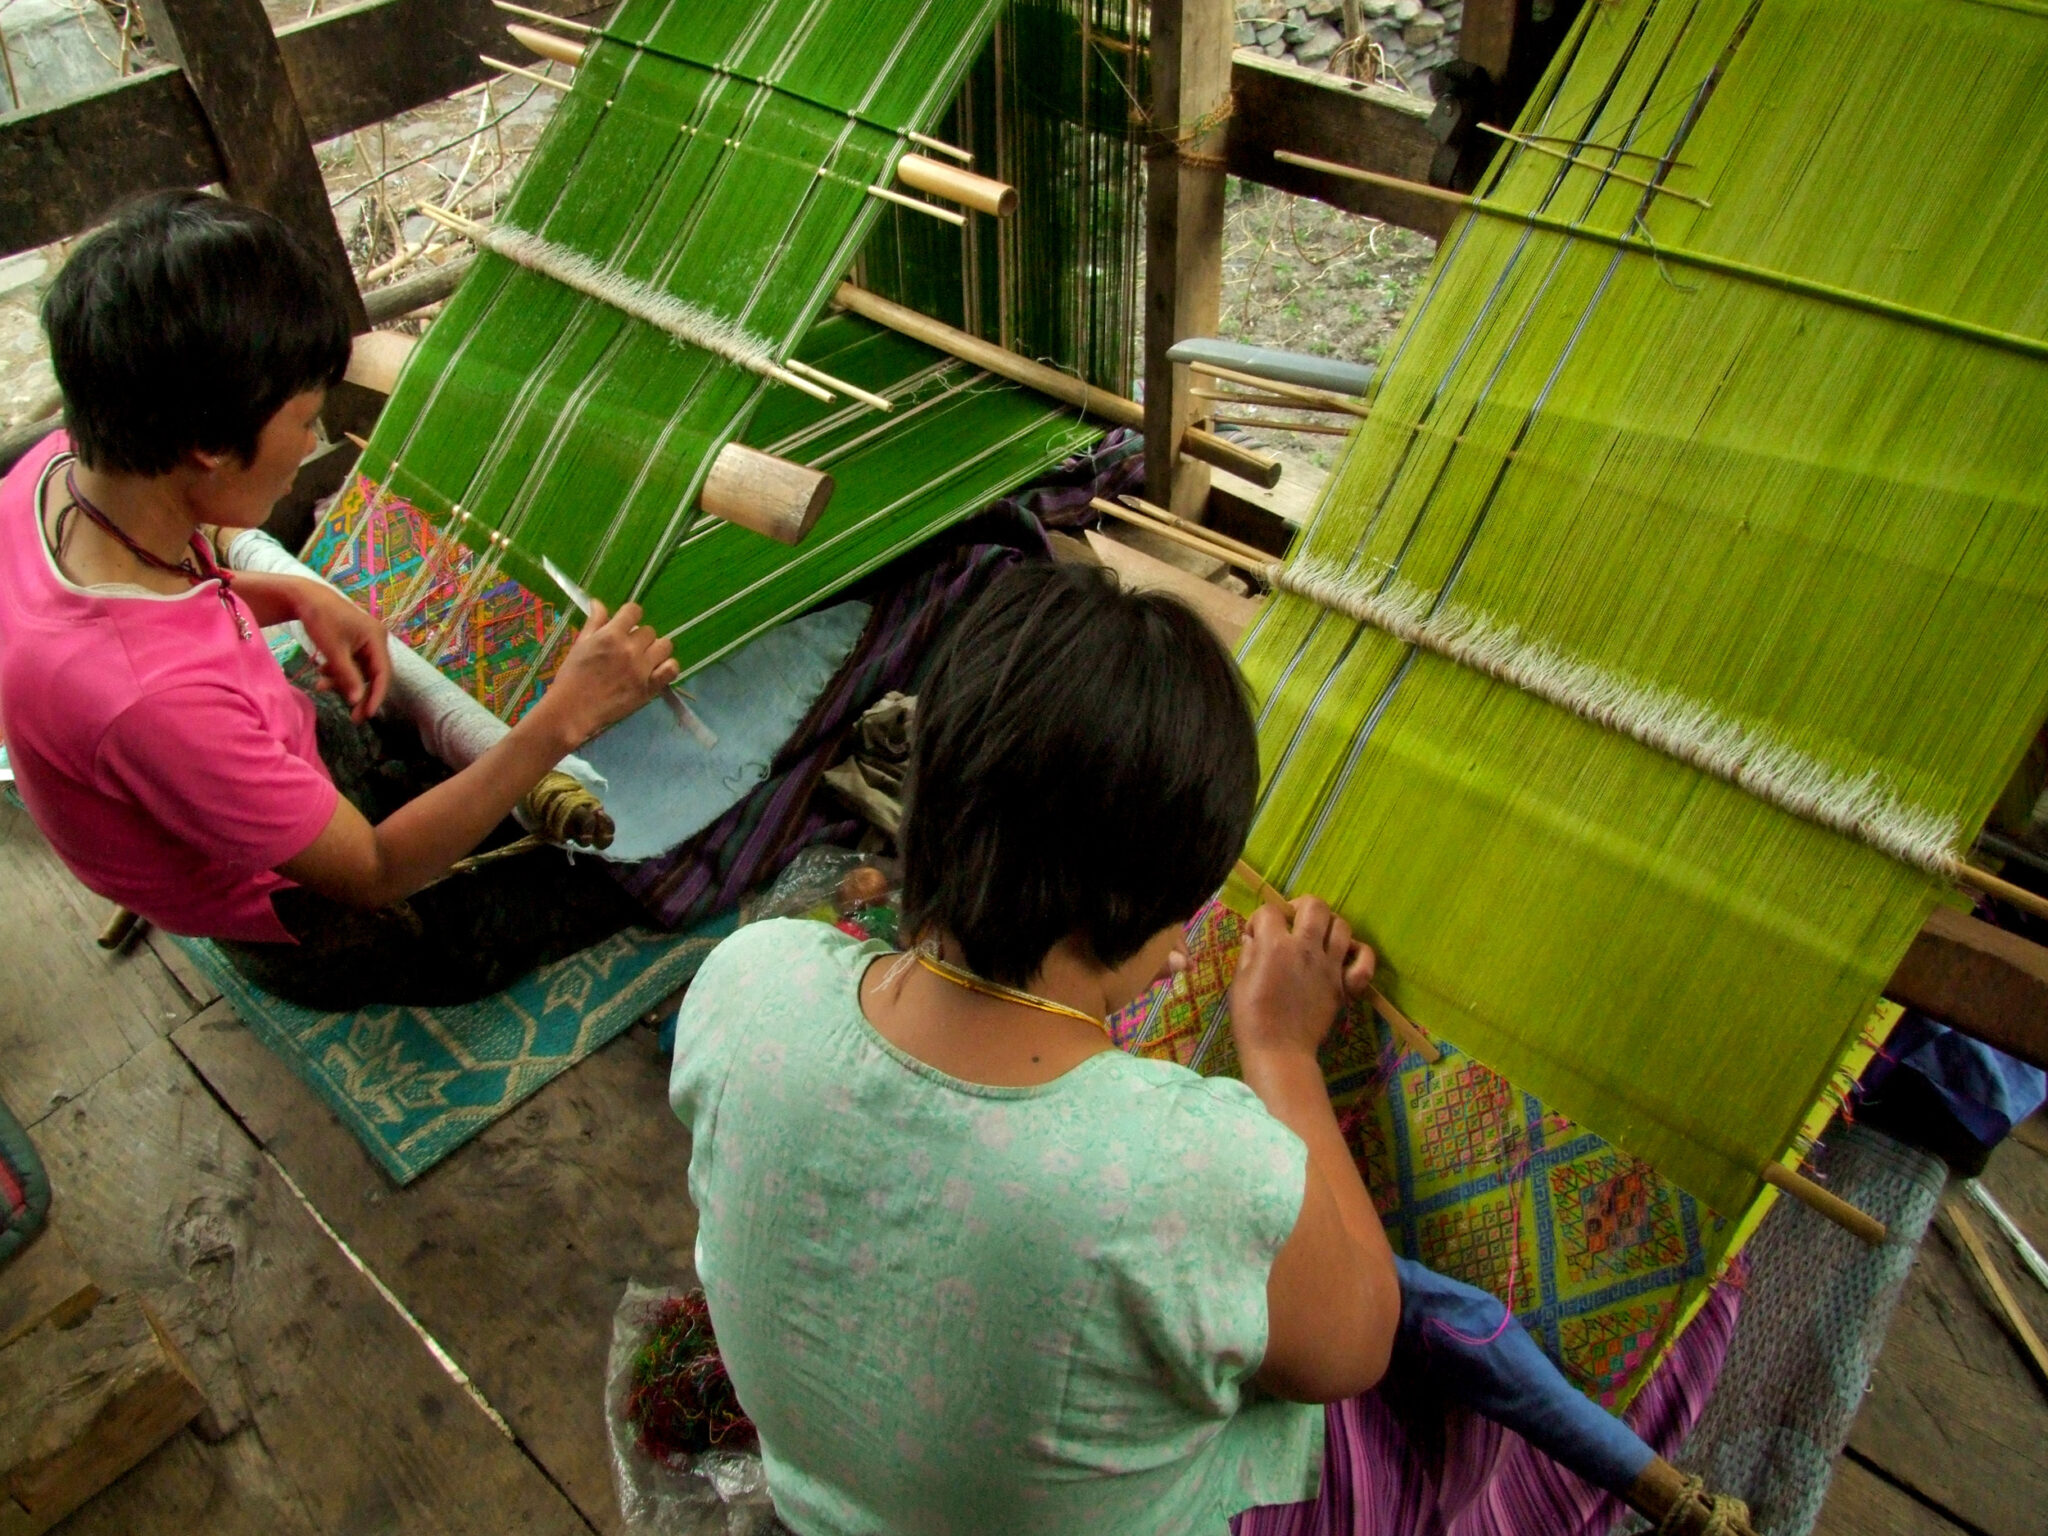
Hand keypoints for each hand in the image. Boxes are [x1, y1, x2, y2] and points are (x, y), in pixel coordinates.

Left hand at [291, 581, 390, 721]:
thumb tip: (357, 702)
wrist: (305, 597)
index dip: (377, 696)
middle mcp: (377, 640)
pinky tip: (323, 674)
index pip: (383, 674)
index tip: (367, 715)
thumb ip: (347, 676)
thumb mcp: (333, 651)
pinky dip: (339, 672)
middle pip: (374, 675)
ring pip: (361, 671)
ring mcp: (366, 641)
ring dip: (344, 682)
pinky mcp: (355, 642)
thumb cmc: (321, 620)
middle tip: (353, 718)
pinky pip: (352, 663)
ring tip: (321, 687)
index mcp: (377, 639)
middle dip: (360, 694)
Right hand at [535, 600, 679, 746]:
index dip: (630, 616)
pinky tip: (657, 670)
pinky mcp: (650, 687)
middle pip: (649, 631)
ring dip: (656, 649)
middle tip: (629, 649)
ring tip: (645, 659)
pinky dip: (668, 667)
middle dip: (639, 637)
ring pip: (665, 646)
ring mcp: (642, 668)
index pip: (634, 611)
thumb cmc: (572, 676)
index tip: (626, 625)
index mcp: (611, 635)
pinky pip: (672, 668)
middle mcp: (630, 649)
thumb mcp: (580, 644)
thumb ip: (594, 622)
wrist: (573, 710)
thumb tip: (598, 602)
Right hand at [1230, 895, 1375, 1063]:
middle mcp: (1306, 949)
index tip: (1256, 934)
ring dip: (1329, 925)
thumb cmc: (1252, 1018)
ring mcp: (1330, 966)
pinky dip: (1360, 954)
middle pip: (1315, 906)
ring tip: (1318, 936)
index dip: (1260, 919)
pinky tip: (1346, 955)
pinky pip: (1364, 960)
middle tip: (1293, 921)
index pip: (1270, 911)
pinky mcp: (1344, 985)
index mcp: (1275, 946)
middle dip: (1301, 906)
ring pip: (1342, 925)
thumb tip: (1255, 937)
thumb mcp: (1239, 981)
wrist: (1280, 1052)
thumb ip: (1249, 953)